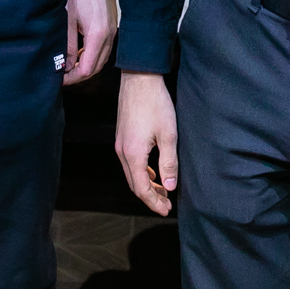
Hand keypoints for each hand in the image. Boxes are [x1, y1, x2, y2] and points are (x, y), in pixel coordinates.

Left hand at [63, 0, 114, 84]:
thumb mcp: (68, 19)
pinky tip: (79, 50)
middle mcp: (109, 36)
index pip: (87, 69)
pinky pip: (104, 48)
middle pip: (96, 67)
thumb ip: (67, 45)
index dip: (72, 77)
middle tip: (62, 74)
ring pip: (101, 59)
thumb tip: (64, 65)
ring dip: (86, 64)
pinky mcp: (111, 25)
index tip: (59, 78)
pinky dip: (92, 54)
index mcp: (98, 37)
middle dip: (79, 74)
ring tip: (68, 64)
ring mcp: (112, 31)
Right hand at [115, 71, 177, 214]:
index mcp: (133, 154)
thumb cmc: (155, 104)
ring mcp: (120, 143)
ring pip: (131, 173)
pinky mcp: (122, 136)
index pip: (141, 189)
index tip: (166, 210)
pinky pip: (130, 162)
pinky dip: (142, 172)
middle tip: (166, 205)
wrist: (139, 78)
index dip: (154, 202)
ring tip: (162, 191)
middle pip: (134, 184)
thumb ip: (169, 162)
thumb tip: (169, 187)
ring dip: (146, 185)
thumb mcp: (169, 134)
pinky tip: (153, 172)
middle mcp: (122, 151)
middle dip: (150, 197)